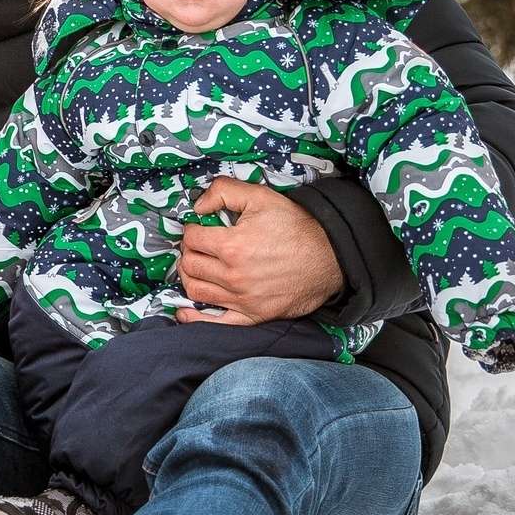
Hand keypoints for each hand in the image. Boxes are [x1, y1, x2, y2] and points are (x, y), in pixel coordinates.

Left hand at [175, 178, 341, 324]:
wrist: (330, 258)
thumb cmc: (297, 227)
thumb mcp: (261, 197)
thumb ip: (224, 192)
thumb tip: (198, 205)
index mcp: (232, 246)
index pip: (191, 238)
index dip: (191, 229)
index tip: (199, 228)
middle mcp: (233, 276)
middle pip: (190, 264)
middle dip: (188, 251)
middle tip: (197, 245)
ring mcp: (242, 299)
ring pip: (196, 291)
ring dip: (189, 277)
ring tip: (196, 267)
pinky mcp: (252, 316)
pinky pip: (214, 322)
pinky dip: (195, 317)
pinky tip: (185, 311)